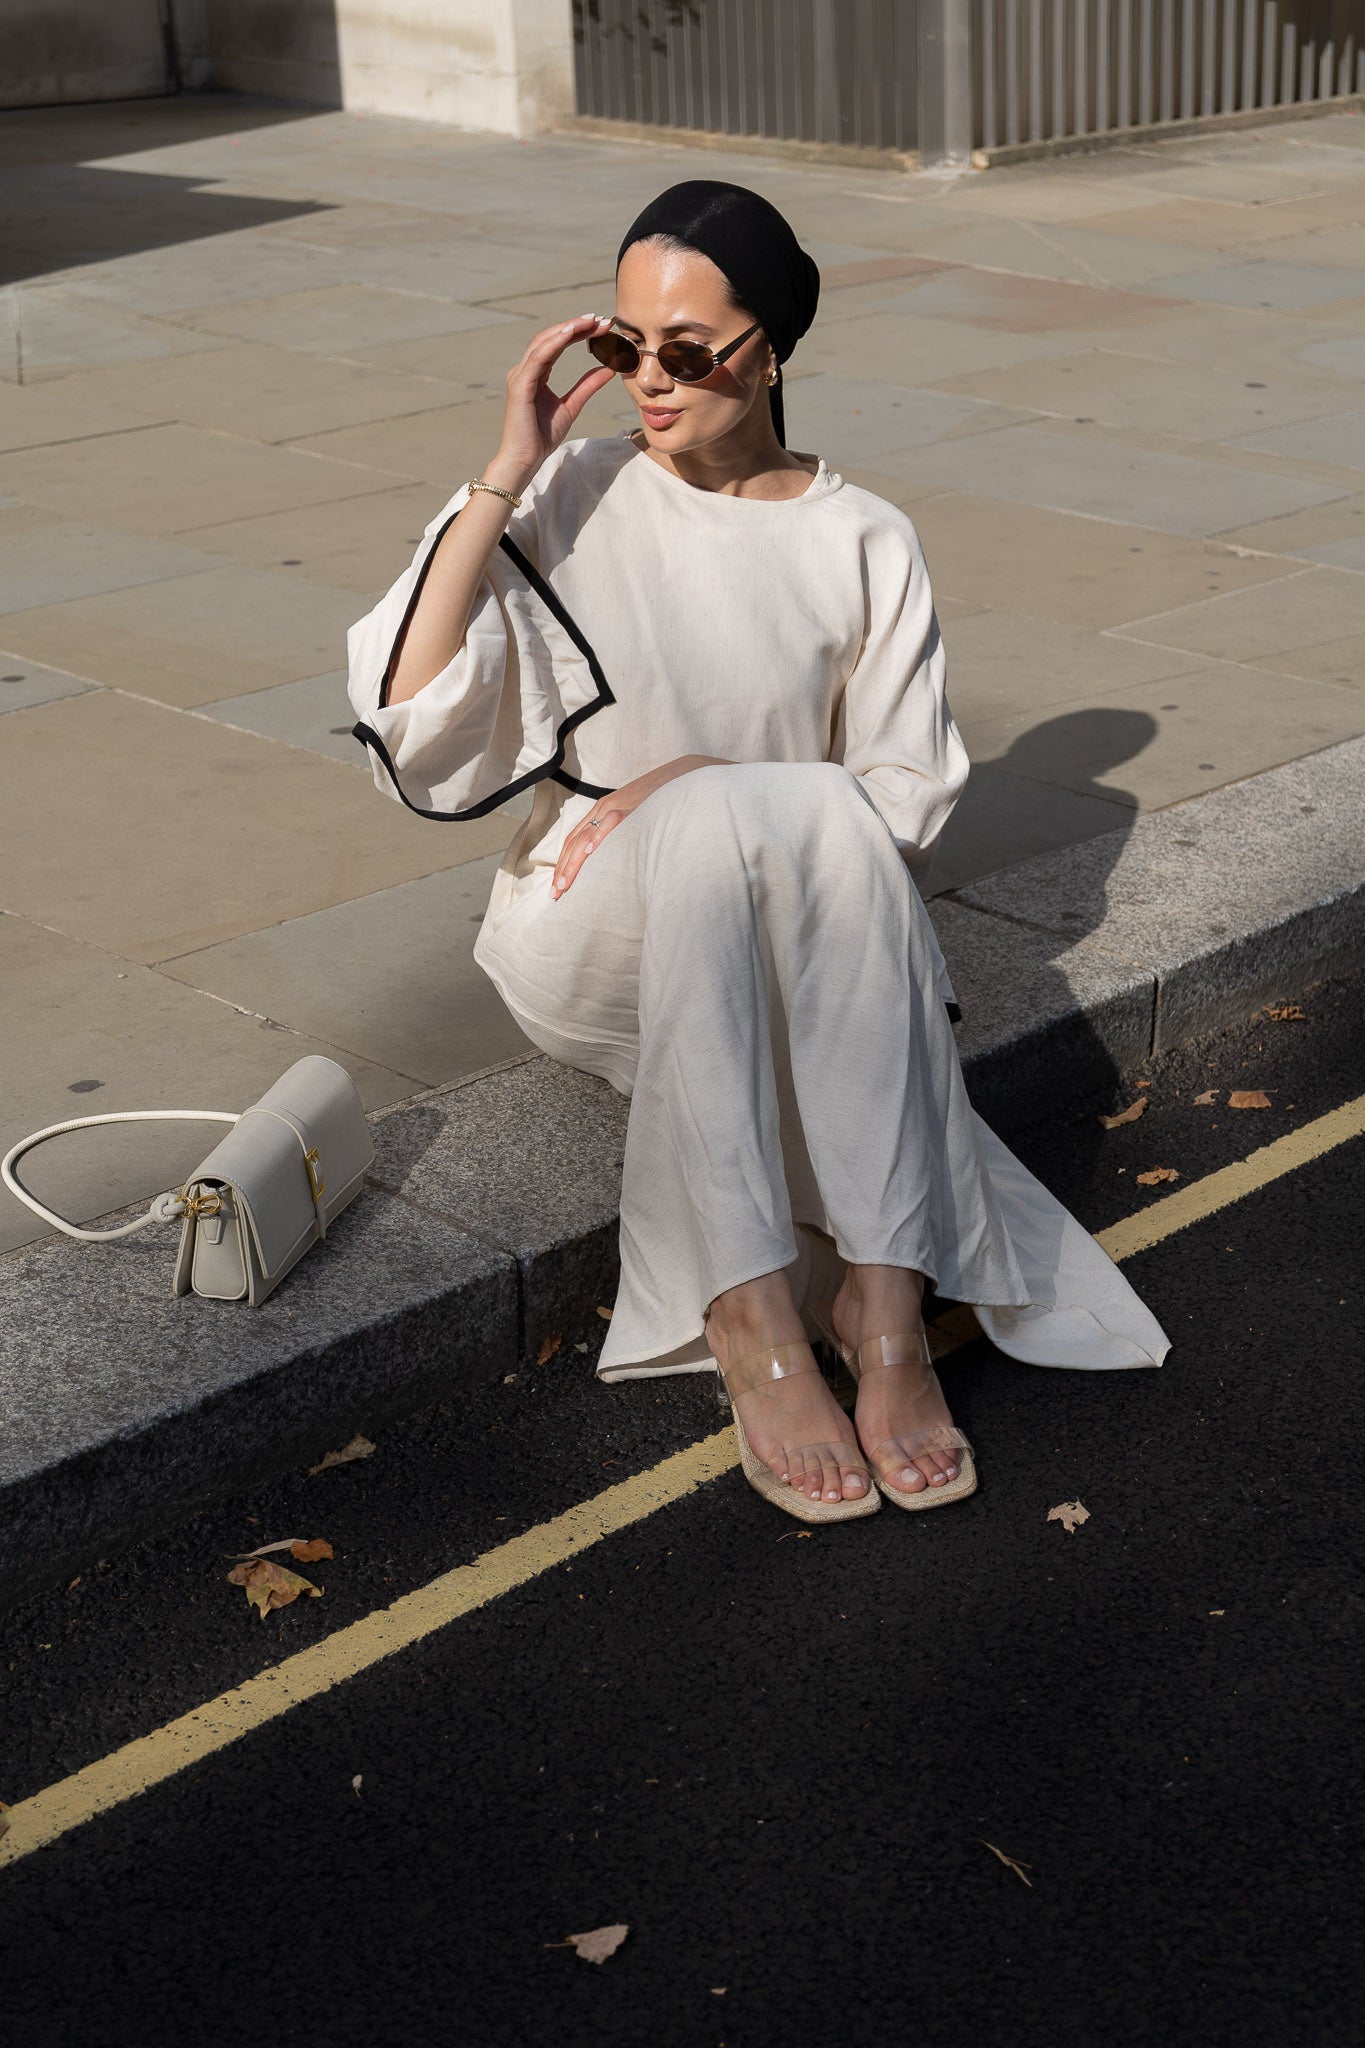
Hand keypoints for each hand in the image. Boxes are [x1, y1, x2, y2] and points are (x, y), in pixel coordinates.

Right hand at [493, 314, 617, 488]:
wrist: (525, 459)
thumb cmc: (542, 437)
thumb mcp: (572, 406)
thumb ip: (587, 385)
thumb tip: (609, 368)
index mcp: (536, 374)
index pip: (557, 345)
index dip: (578, 333)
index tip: (602, 326)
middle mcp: (525, 370)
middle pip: (551, 338)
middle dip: (576, 326)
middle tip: (601, 318)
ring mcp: (520, 376)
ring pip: (544, 342)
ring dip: (567, 329)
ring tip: (590, 321)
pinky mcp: (519, 385)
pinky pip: (538, 357)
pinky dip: (554, 342)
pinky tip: (570, 333)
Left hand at [551, 756, 728, 898]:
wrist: (682, 776)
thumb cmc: (662, 801)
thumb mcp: (637, 818)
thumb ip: (623, 834)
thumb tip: (618, 859)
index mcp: (602, 812)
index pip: (574, 840)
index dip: (564, 864)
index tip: (559, 886)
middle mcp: (603, 808)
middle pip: (574, 842)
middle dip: (563, 869)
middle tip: (555, 893)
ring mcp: (616, 806)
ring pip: (586, 837)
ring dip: (573, 863)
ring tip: (564, 884)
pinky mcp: (630, 806)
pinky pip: (611, 823)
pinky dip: (598, 838)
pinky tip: (588, 852)